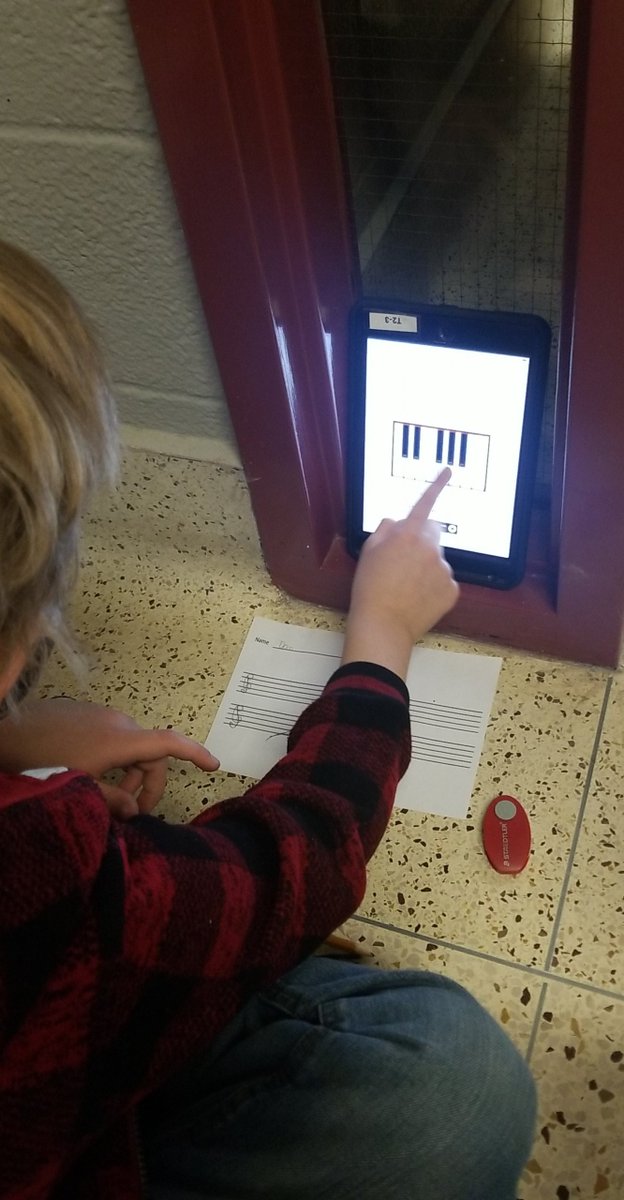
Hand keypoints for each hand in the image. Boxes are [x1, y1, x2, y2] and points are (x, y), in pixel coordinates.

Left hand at [0, 698, 219, 818]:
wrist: (5, 730)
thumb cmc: (41, 761)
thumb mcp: (79, 786)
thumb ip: (112, 800)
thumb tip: (134, 811)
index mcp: (121, 739)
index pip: (169, 743)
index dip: (195, 753)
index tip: (213, 765)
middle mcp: (117, 721)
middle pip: (149, 751)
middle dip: (147, 783)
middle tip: (134, 813)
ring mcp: (99, 713)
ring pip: (129, 745)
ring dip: (128, 772)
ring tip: (110, 798)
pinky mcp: (82, 712)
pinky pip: (110, 736)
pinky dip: (113, 758)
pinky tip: (91, 775)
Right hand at [342, 469, 458, 679]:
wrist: (383, 624)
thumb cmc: (370, 588)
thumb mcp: (368, 551)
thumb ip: (386, 530)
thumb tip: (397, 523)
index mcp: (409, 534)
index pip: (425, 504)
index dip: (437, 485)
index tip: (448, 471)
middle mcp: (432, 548)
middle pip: (433, 533)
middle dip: (422, 539)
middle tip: (403, 560)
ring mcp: (445, 570)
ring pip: (437, 560)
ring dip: (426, 566)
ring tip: (406, 587)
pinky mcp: (452, 590)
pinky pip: (444, 582)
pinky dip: (433, 587)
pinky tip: (417, 598)